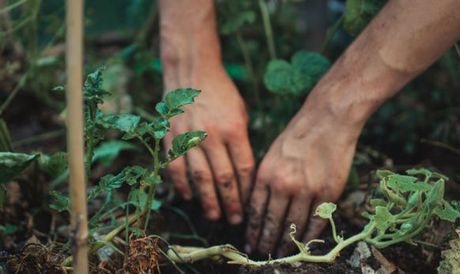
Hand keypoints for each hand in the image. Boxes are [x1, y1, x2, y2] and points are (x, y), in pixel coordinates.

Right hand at [164, 64, 254, 224]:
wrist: (192, 72)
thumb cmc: (222, 93)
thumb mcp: (241, 113)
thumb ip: (242, 141)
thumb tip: (243, 173)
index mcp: (234, 129)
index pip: (243, 168)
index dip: (247, 190)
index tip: (250, 206)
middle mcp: (212, 135)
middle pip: (223, 178)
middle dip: (231, 203)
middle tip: (235, 221)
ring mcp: (189, 137)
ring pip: (200, 177)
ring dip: (207, 200)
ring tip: (214, 216)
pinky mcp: (172, 137)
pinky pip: (176, 167)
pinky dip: (182, 185)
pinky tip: (189, 198)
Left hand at [245, 105, 359, 256]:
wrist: (327, 119)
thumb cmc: (297, 135)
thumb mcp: (271, 154)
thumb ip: (264, 180)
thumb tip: (257, 208)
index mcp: (266, 174)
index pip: (255, 211)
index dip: (252, 231)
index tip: (249, 243)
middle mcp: (283, 184)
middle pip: (272, 223)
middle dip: (266, 242)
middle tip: (263, 255)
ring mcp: (307, 190)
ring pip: (293, 227)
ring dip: (286, 244)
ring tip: (281, 254)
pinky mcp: (328, 192)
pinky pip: (316, 222)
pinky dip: (309, 237)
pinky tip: (304, 245)